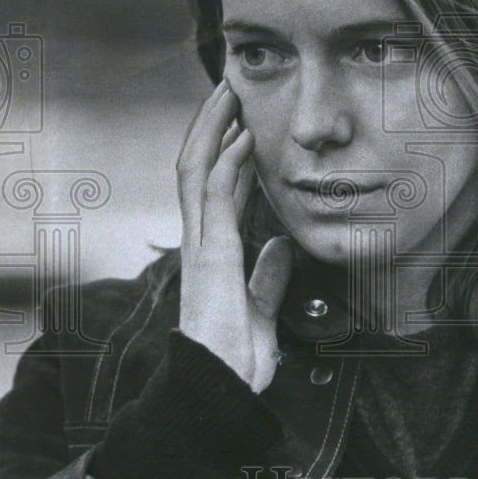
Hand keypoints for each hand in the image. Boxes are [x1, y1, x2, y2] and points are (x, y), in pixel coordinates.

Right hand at [177, 81, 292, 392]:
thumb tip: (281, 246)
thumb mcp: (261, 306)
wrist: (222, 388)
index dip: (225, 152)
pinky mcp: (210, 255)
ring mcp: (200, 245)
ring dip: (213, 129)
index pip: (213, 187)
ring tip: (229, 94)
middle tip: (229, 90)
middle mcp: (200, 240)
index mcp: (212, 251)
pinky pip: (214, 197)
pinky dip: (229, 163)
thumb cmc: (236, 355)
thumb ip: (268, 276)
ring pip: (196, 171)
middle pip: (196, 167)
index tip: (243, 122)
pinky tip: (244, 138)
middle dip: (211, 126)